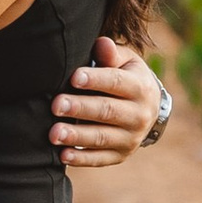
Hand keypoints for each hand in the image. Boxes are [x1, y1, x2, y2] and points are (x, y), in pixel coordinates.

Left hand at [52, 37, 168, 170]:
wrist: (147, 109)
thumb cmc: (126, 77)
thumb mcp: (125, 62)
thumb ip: (111, 55)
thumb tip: (102, 43)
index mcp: (140, 87)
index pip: (116, 83)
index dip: (95, 80)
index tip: (74, 78)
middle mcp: (139, 115)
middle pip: (107, 111)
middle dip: (81, 109)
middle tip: (56, 106)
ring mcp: (131, 138)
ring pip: (102, 138)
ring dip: (77, 136)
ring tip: (54, 133)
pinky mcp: (120, 155)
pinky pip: (99, 159)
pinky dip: (81, 158)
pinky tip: (63, 155)